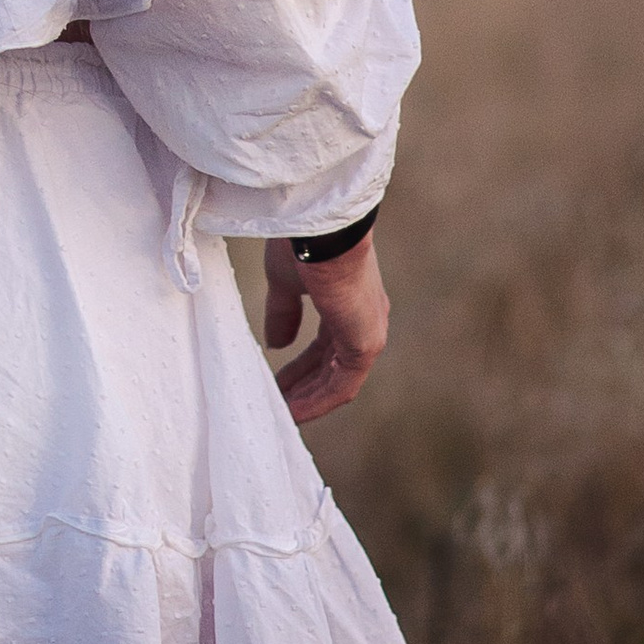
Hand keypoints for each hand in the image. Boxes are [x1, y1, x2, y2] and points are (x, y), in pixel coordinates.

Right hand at [264, 233, 388, 422]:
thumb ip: (284, 312)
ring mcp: (368, 333)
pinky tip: (294, 411)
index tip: (278, 379)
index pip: (325, 343)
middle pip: (331, 364)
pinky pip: (342, 385)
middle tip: (276, 401)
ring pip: (338, 379)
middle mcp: (364, 319)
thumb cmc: (301, 244)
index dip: (301, 365)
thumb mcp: (285, 282)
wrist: (318, 231)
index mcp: (348, 300)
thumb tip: (277, 343)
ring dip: (310, 398)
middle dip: (303, 384)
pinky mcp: (365, 345)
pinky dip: (318, 400)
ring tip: (281, 413)